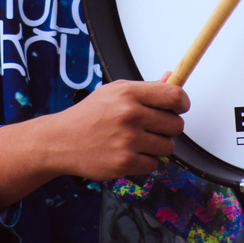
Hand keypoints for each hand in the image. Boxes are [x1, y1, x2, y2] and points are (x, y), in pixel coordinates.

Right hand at [0, 77, 188, 208]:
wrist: (60, 141)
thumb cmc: (88, 115)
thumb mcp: (114, 92)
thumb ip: (146, 88)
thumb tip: (172, 78)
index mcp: (129, 93)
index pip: (174, 96)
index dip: (182, 103)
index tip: (179, 107)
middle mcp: (130, 115)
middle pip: (175, 125)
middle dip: (167, 127)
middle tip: (150, 127)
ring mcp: (128, 140)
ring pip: (167, 147)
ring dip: (156, 146)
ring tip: (136, 141)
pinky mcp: (125, 163)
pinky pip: (154, 164)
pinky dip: (144, 161)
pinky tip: (127, 153)